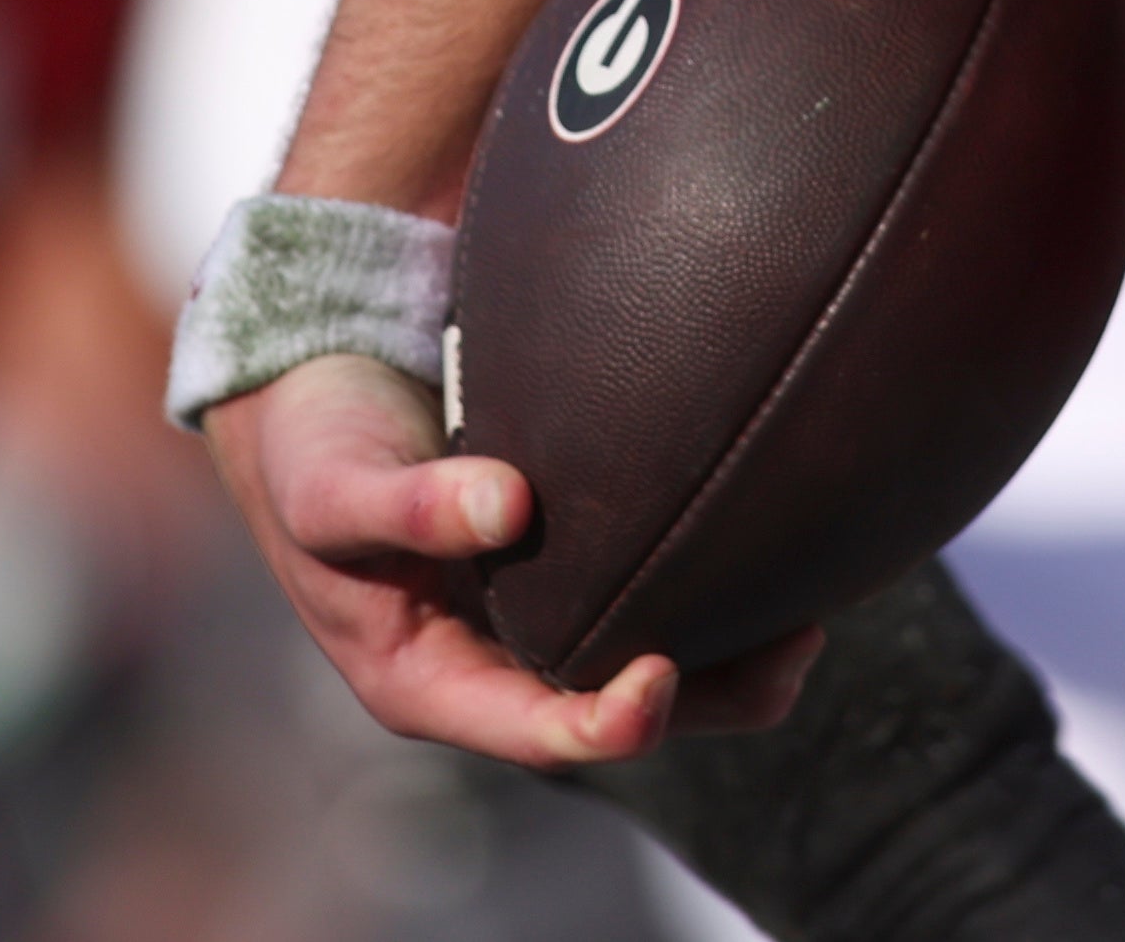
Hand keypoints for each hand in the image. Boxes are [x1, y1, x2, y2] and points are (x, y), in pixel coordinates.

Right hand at [202, 353, 821, 765]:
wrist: (317, 394)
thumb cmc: (315, 449)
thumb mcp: (334, 484)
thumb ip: (407, 503)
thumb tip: (507, 505)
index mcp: (427, 678)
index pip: (530, 729)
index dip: (601, 724)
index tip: (661, 677)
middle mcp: (492, 662)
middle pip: (608, 710)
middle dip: (703, 698)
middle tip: (790, 653)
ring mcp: (532, 618)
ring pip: (641, 661)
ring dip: (726, 658)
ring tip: (809, 622)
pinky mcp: (564, 564)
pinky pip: (645, 593)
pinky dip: (709, 586)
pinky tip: (772, 549)